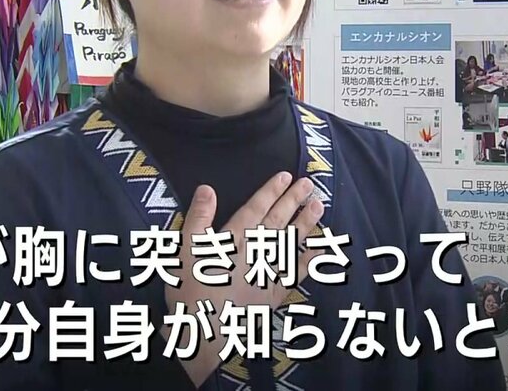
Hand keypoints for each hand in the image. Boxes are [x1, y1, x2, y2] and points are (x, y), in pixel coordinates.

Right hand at [164, 171, 323, 385]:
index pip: (256, 208)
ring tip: (319, 205)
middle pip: (277, 220)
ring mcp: (269, 272)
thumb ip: (198, 217)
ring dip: (306, 223)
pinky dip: (310, 259)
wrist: (206, 331)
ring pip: (291, 242)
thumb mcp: (184, 249)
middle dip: (293, 200)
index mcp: (234, 238)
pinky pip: (298, 271)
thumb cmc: (191, 290)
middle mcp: (256, 250)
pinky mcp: (275, 292)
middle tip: (309, 184)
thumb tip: (208, 188)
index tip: (285, 176)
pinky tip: (322, 248)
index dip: (270, 191)